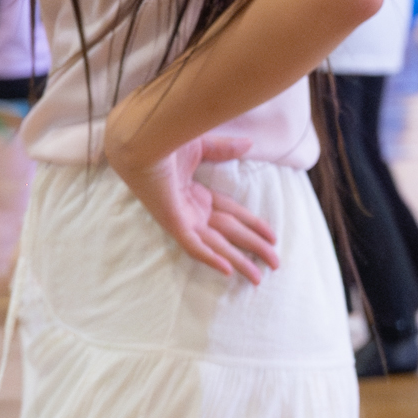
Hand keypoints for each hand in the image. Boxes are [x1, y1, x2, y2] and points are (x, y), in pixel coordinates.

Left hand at [106, 132, 279, 281]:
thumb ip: (225, 149)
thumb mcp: (201, 146)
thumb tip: (250, 144)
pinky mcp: (174, 222)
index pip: (233, 215)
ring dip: (239, 261)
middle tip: (275, 263)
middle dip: (254, 248)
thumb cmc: (164, 140)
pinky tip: (227, 270)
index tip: (272, 237)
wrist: (142, 140)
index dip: (254, 226)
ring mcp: (183, 218)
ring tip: (258, 277)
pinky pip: (194, 245)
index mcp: (197, 195)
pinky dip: (210, 257)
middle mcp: (193, 210)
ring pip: (217, 244)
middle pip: (231, 233)